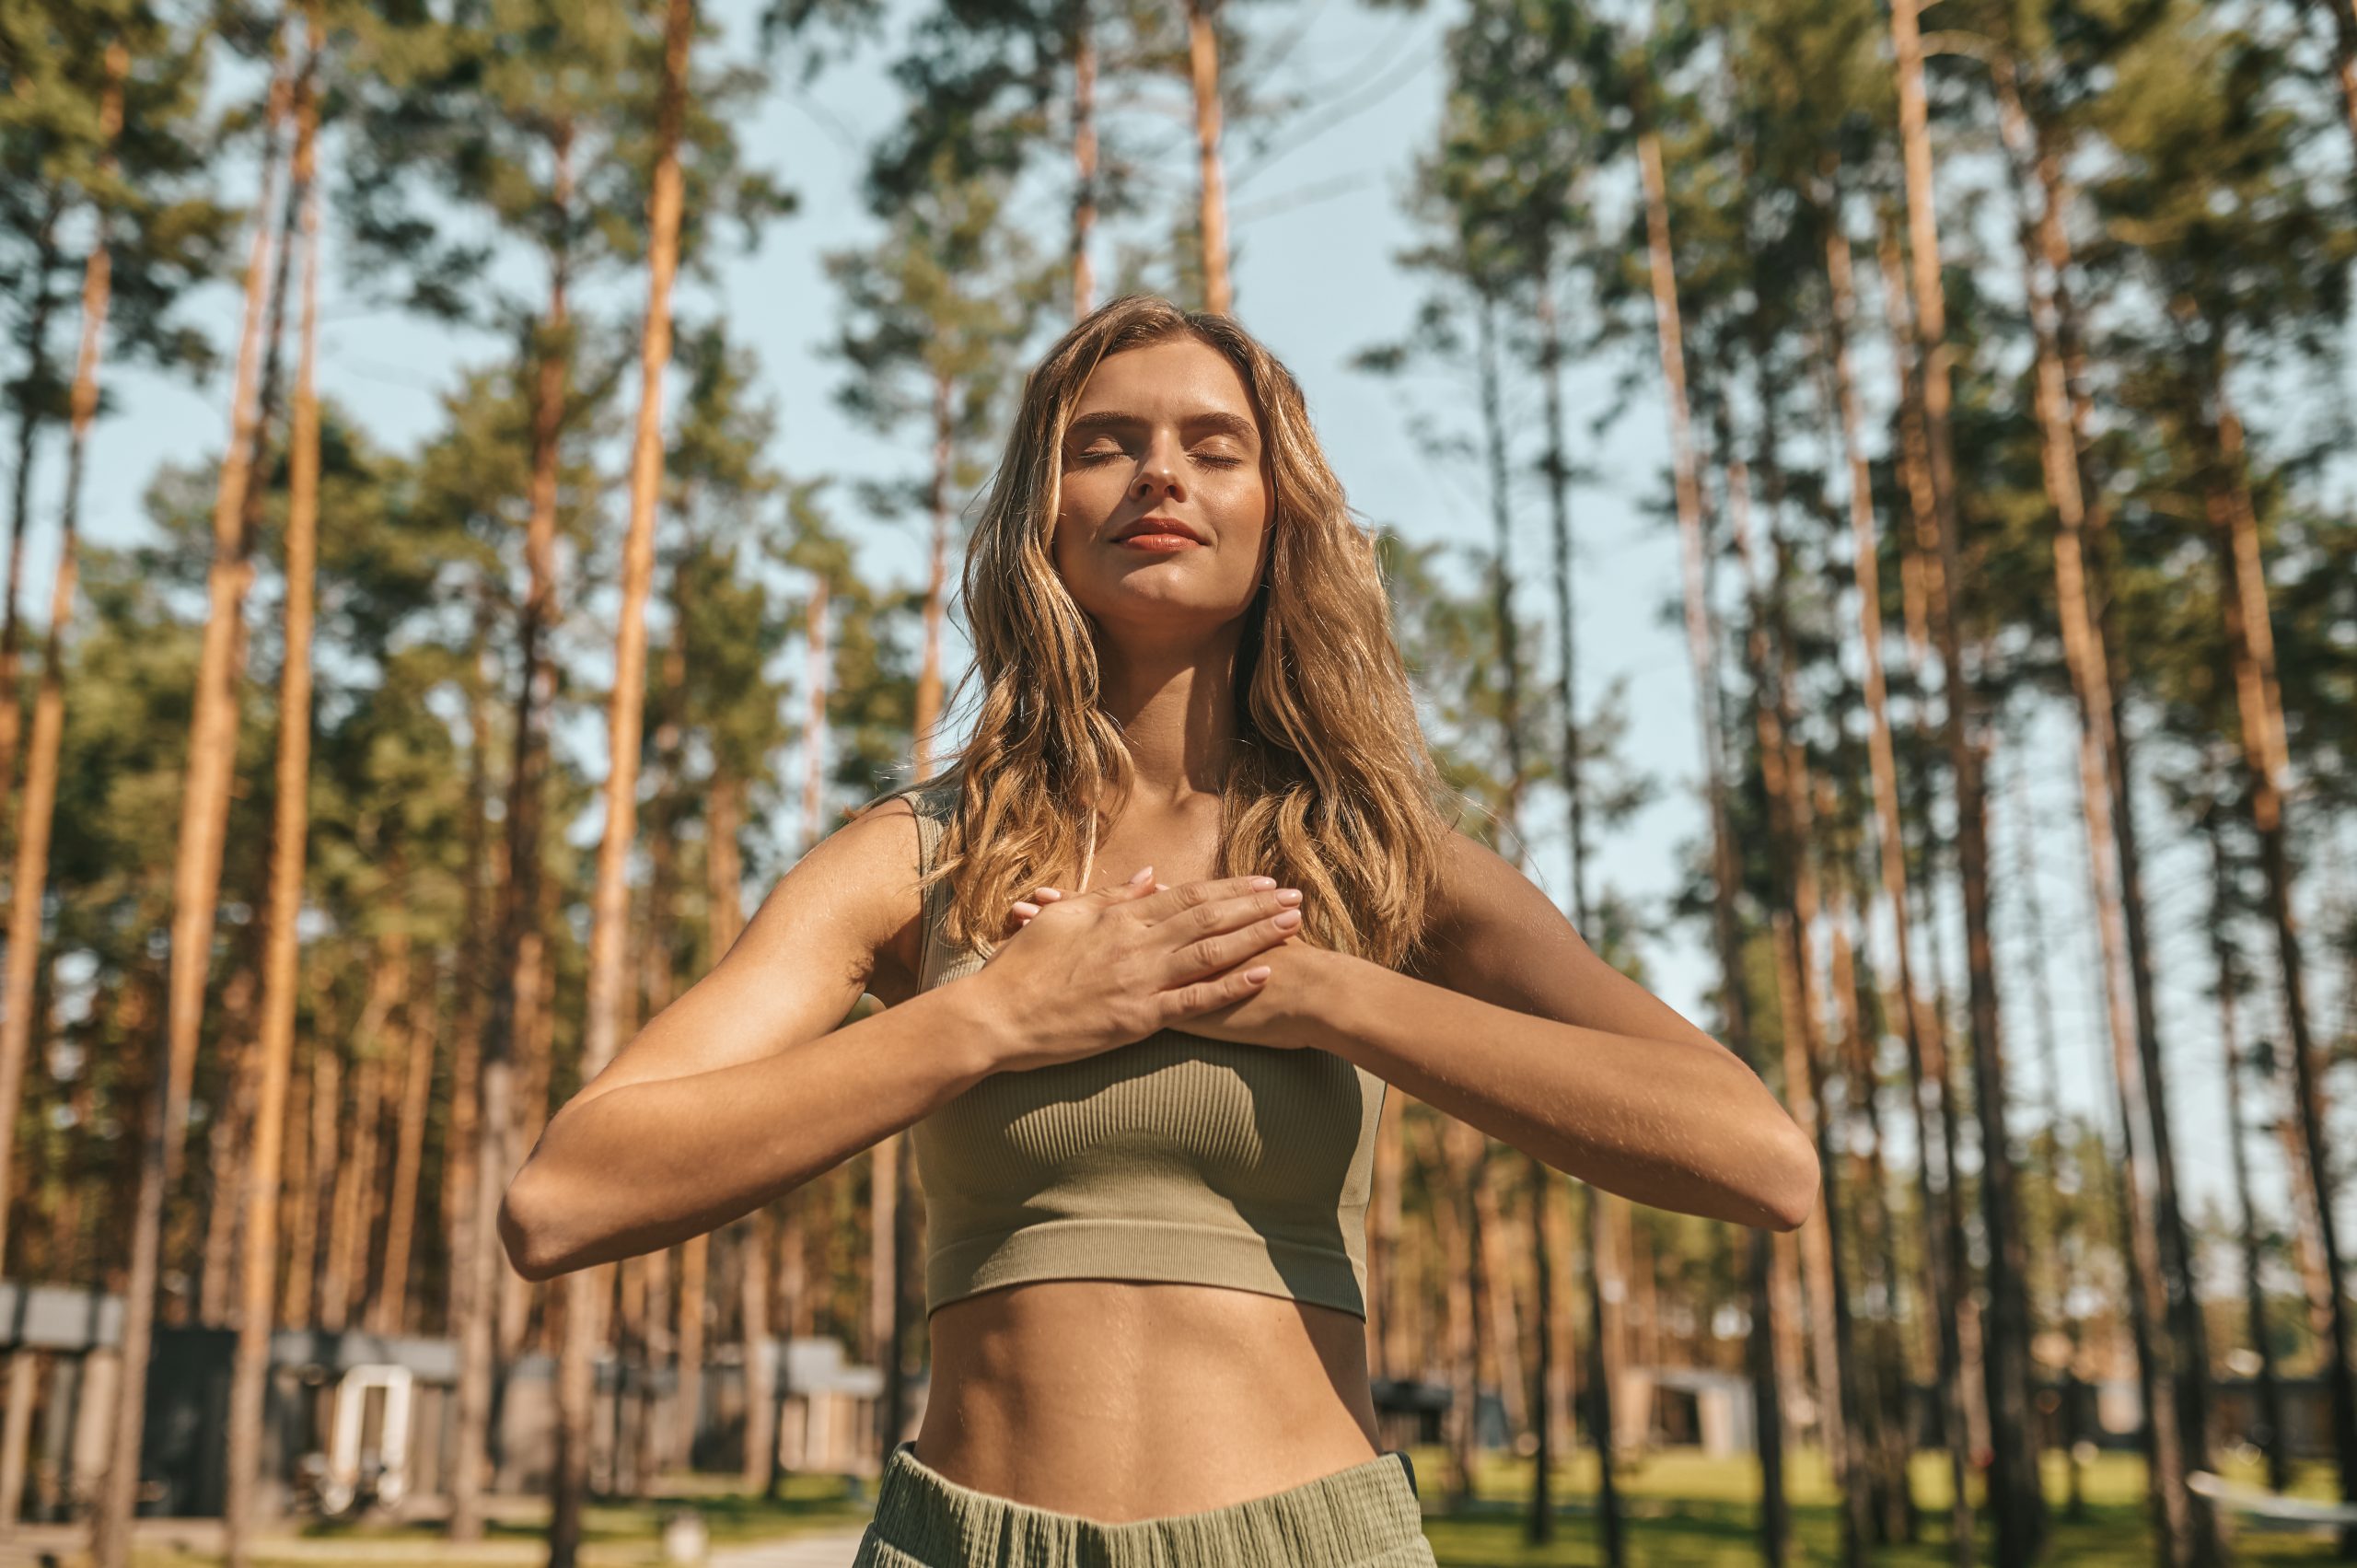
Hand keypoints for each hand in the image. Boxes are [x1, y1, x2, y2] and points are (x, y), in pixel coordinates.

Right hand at [963, 867, 1308, 1073]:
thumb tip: (1148, 880)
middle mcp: (1138, 945)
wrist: (997, 1017)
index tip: (1264, 881)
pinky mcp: (1138, 1019)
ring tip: (1291, 925)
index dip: (1230, 888)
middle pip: (1210, 919)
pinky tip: (1262, 974)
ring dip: (1255, 937)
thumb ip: (1111, 900)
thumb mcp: (1065, 918)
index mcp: (1120, 919)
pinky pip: (1194, 1001)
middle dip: (1256, 906)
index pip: (1187, 896)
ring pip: (1211, 953)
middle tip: (1296, 897)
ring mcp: (1141, 982)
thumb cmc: (1023, 967)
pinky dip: (1230, 987)